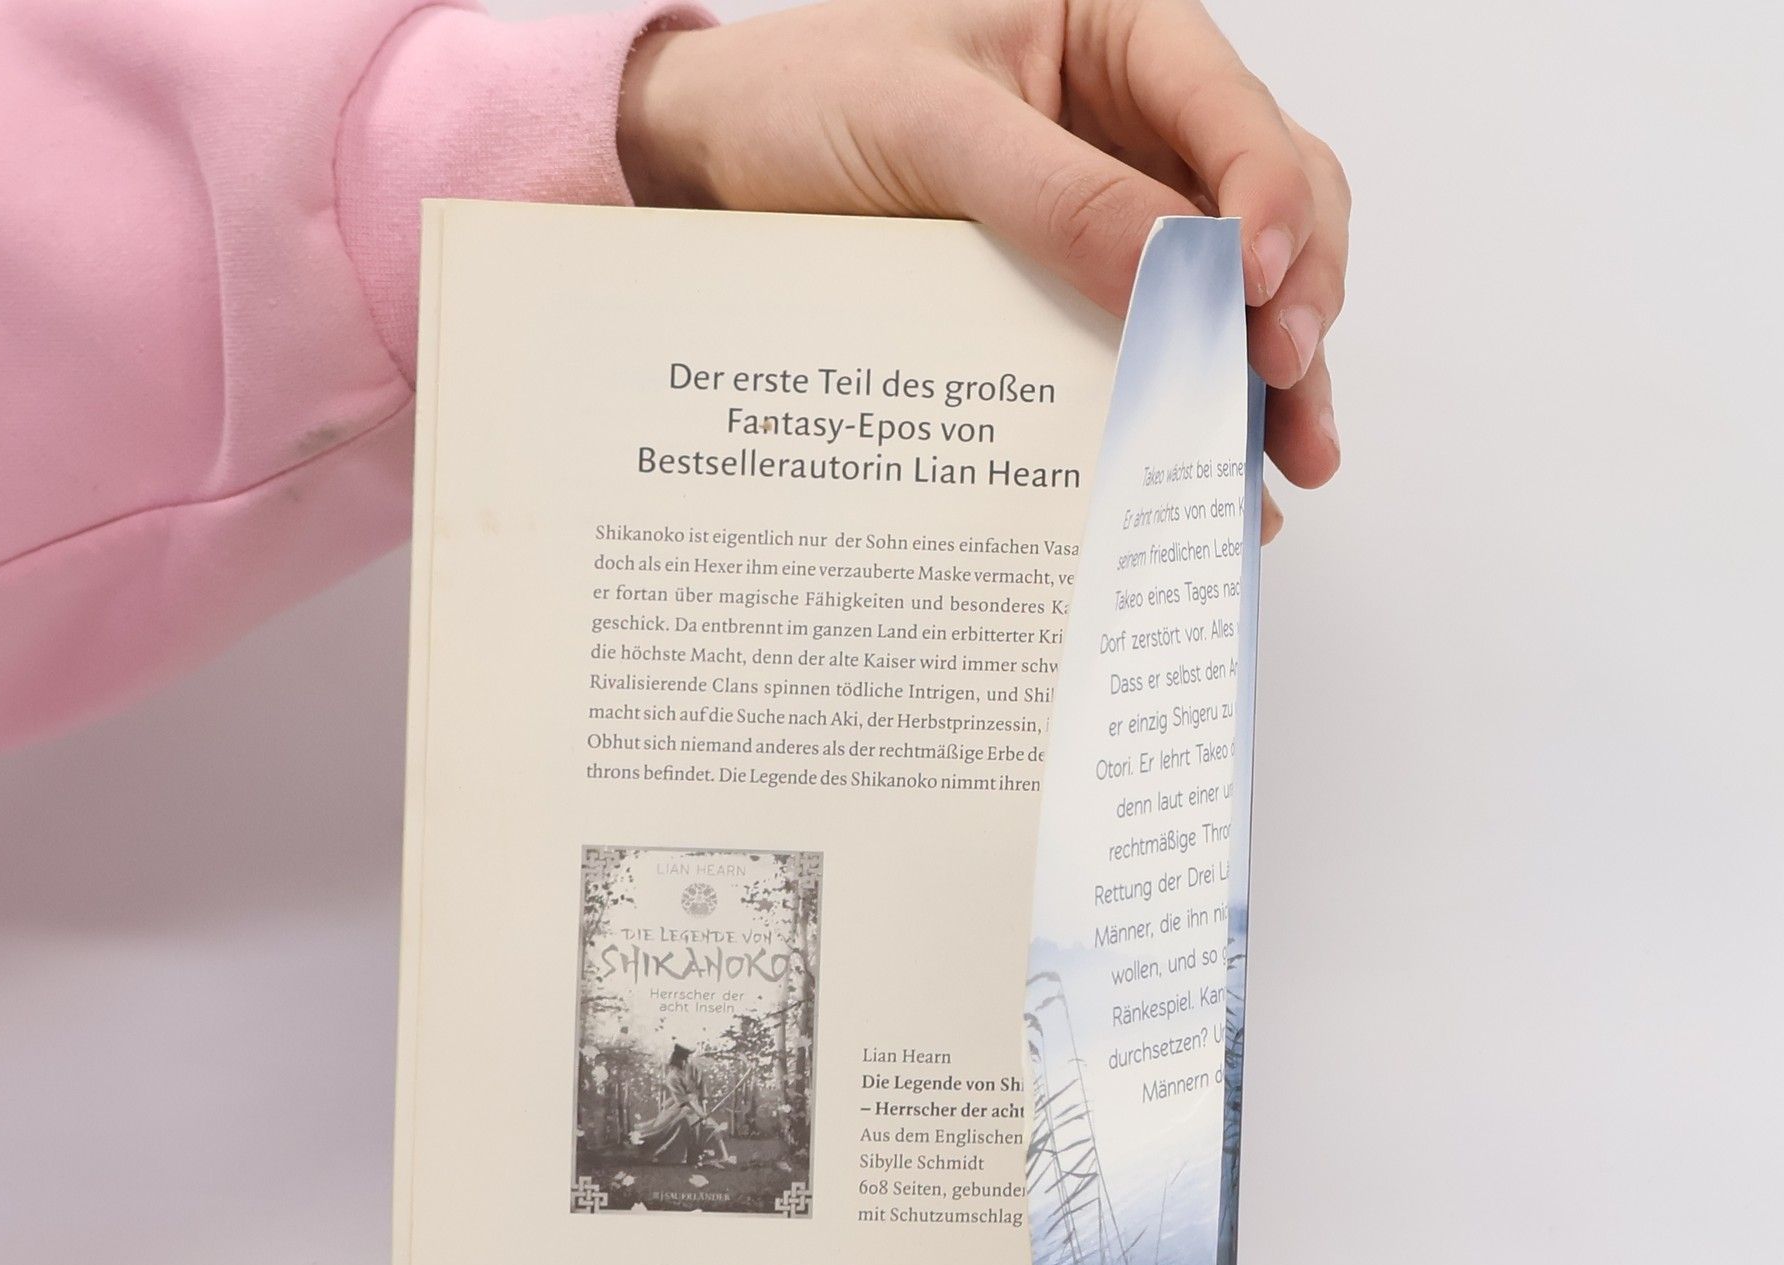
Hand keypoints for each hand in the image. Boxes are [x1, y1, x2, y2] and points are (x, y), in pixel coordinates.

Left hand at [620, 0, 1347, 534]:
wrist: (717, 163)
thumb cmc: (808, 101)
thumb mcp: (930, 130)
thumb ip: (1061, 194)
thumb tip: (1183, 272)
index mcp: (1121, 32)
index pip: (1234, 112)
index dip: (1268, 202)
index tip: (1259, 288)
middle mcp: (1140, 120)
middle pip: (1272, 205)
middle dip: (1296, 299)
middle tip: (1288, 387)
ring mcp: (1119, 210)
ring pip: (1239, 286)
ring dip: (1272, 372)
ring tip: (1290, 459)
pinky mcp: (1081, 290)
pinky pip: (1160, 342)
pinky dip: (1196, 402)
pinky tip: (1218, 471)